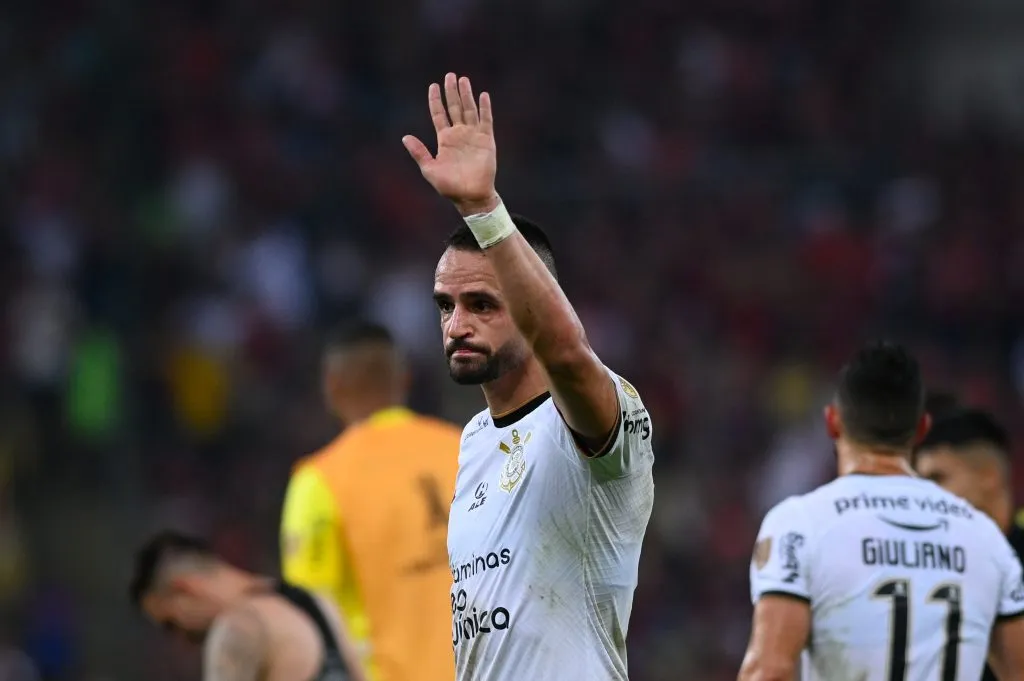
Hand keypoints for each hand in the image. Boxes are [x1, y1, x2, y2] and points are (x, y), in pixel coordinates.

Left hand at [403, 73, 499, 215]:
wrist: (471, 196)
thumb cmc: (449, 186)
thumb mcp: (430, 169)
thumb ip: (419, 153)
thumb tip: (404, 137)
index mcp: (444, 139)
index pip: (439, 114)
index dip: (435, 100)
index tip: (433, 86)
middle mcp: (459, 134)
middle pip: (454, 107)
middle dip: (451, 91)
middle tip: (450, 75)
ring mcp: (473, 136)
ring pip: (469, 110)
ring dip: (466, 95)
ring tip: (463, 79)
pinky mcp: (486, 140)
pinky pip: (486, 120)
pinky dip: (484, 108)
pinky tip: (482, 95)